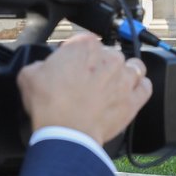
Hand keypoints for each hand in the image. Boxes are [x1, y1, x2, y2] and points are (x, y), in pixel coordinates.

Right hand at [17, 33, 152, 143]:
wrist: (66, 134)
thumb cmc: (51, 106)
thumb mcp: (29, 76)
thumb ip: (39, 65)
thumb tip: (41, 68)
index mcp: (84, 46)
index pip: (84, 41)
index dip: (77, 53)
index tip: (72, 64)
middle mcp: (109, 57)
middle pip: (110, 54)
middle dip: (100, 65)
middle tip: (88, 81)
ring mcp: (125, 78)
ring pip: (133, 66)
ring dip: (124, 73)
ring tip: (112, 85)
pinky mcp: (135, 99)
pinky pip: (145, 86)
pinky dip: (139, 88)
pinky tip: (129, 94)